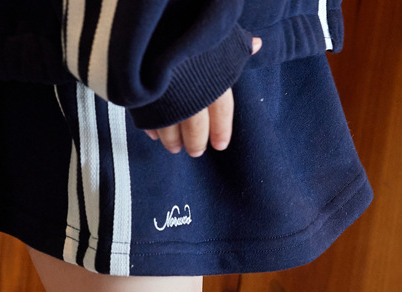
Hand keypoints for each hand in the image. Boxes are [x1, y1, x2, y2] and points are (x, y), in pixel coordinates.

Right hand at [145, 36, 261, 156]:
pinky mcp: (144, 101)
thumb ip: (236, 47)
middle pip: (196, 128)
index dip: (221, 131)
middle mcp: (191, 94)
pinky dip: (153, 130)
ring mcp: (166, 100)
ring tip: (175, 147)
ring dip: (172, 141)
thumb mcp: (219, 37)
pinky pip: (149, 121)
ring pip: (171, 130)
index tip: (220, 145)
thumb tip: (256, 45)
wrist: (154, 29)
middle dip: (196, 143)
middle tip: (196, 151)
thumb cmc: (190, 30)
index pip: (222, 112)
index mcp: (213, 80)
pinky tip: (155, 135)